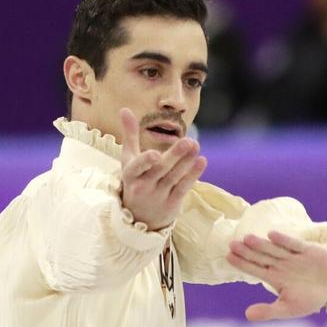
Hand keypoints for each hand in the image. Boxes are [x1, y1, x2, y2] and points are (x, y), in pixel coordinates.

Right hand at [119, 108, 205, 230]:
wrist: (139, 217)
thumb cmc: (135, 180)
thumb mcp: (128, 159)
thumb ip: (129, 135)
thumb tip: (125, 109)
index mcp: (131, 174)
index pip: (137, 167)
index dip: (146, 161)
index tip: (155, 154)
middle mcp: (143, 186)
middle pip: (161, 170)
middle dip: (175, 156)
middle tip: (189, 141)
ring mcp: (158, 196)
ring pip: (174, 177)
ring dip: (186, 162)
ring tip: (196, 145)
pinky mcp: (171, 204)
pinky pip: (183, 188)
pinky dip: (193, 175)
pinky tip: (201, 161)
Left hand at [226, 231, 326, 320]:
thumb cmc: (310, 298)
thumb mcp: (289, 308)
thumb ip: (269, 311)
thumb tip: (247, 315)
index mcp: (276, 279)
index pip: (255, 269)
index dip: (242, 264)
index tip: (228, 256)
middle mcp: (282, 266)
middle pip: (261, 257)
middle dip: (247, 251)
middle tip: (232, 244)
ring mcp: (294, 257)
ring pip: (275, 249)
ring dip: (262, 244)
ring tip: (248, 238)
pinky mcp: (308, 251)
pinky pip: (294, 245)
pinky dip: (284, 241)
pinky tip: (272, 235)